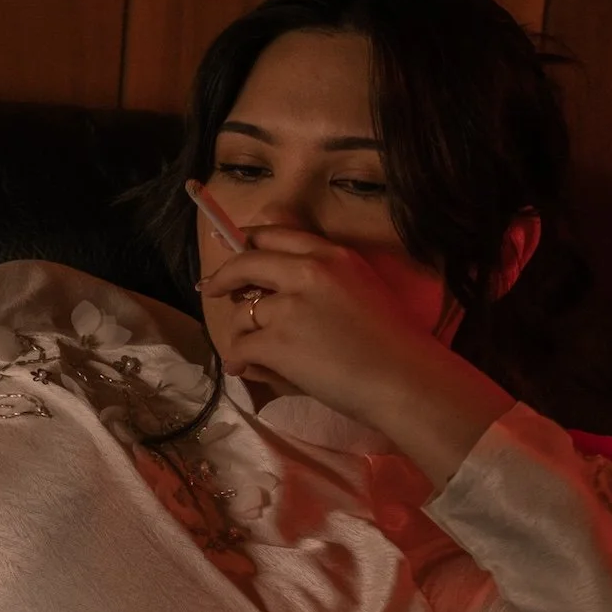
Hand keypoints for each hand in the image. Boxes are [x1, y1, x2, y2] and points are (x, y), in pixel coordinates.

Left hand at [201, 227, 513, 486]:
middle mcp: (307, 270)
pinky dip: (241, 361)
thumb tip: (278, 290)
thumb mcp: (360, 288)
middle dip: (224, 277)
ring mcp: (289, 305)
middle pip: (246, 263)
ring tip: (258, 355)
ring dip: (246, 334)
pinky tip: (247, 370)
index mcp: (331, 254)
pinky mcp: (276, 341)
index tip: (237, 250)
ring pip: (244, 314)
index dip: (250, 242)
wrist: (401, 377)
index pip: (277, 234)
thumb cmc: (390, 342)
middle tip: (210, 288)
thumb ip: (322, 280)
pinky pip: (241, 348)